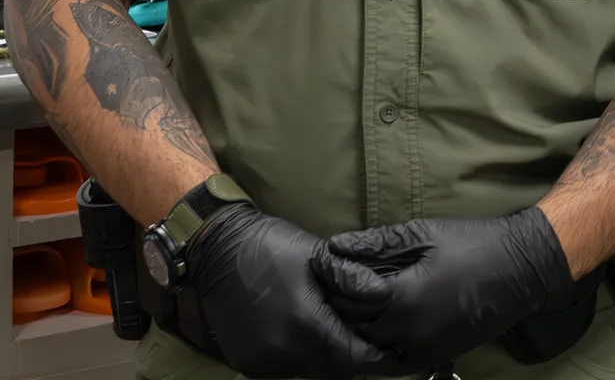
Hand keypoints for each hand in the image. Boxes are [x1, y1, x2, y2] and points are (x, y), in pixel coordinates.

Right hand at [185, 203, 401, 379]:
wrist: (216, 250)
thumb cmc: (271, 246)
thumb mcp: (318, 254)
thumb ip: (353, 278)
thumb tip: (385, 297)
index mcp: (304, 327)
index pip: (353, 357)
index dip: (378, 357)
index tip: (398, 354)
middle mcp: (282, 354)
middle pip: (333, 369)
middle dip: (355, 359)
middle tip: (377, 347)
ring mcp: (261, 363)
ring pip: (310, 372)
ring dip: (329, 360)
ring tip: (347, 340)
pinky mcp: (247, 364)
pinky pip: (287, 370)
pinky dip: (303, 359)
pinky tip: (313, 340)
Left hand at [310, 209, 574, 369]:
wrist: (520, 269)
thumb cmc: (473, 243)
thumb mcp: (423, 234)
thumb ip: (376, 242)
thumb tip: (335, 246)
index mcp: (402, 298)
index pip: (347, 296)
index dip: (332, 276)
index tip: (324, 260)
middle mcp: (407, 333)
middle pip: (353, 327)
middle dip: (339, 304)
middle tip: (332, 282)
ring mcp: (422, 350)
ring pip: (370, 348)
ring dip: (358, 328)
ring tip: (353, 303)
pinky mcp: (435, 357)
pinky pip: (393, 359)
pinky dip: (380, 345)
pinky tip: (379, 325)